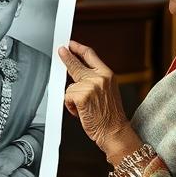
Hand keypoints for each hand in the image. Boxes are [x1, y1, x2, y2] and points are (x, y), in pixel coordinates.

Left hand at [59, 40, 130, 154]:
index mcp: (107, 74)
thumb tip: (78, 71)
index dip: (79, 48)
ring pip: (70, 86)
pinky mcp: (81, 96)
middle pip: (77, 64)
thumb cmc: (110, 116)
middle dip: (66, 57)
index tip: (71, 45)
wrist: (114, 131)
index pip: (91, 55)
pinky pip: (67, 97)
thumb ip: (95, 79)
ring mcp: (90, 86)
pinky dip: (70, 106)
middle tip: (60, 50)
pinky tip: (80, 111)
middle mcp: (100, 78)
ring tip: (84, 107)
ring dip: (73, 97)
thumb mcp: (107, 91)